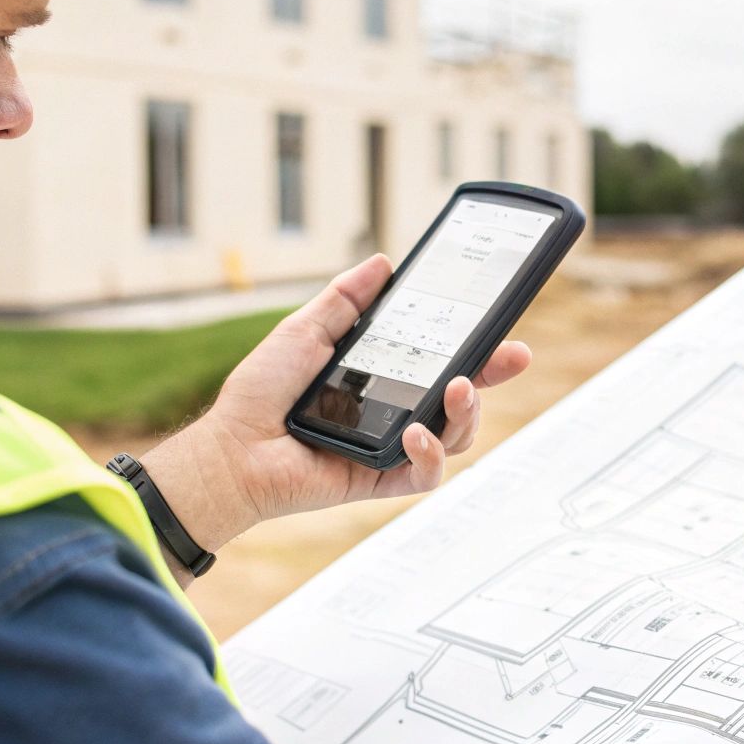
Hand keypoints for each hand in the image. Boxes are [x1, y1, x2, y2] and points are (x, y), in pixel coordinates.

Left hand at [140, 255, 531, 558]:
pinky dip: (431, 454)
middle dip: (493, 376)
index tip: (503, 329)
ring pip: (455, 436)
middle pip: (462, 398)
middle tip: (510, 357)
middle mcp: (395, 411)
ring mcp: (392, 447)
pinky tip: (417, 434)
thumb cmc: (262, 392)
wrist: (234, 445)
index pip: (442, 359)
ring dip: (467, 413)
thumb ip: (344, 300)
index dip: (478, 347)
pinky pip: (425, 474)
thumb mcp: (306, 330)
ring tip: (458, 391)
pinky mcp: (382, 479)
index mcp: (383, 376)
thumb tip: (382, 264)